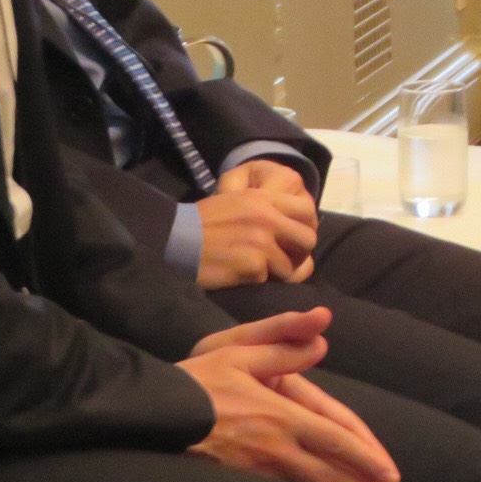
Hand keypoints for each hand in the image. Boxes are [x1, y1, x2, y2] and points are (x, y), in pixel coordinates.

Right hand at [182, 309, 405, 481]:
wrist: (150, 417)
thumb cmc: (195, 381)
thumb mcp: (238, 351)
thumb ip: (283, 343)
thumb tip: (323, 336)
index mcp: (279, 414)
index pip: (333, 438)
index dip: (364, 458)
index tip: (391, 476)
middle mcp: (274, 448)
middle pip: (329, 477)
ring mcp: (257, 471)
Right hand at [195, 162, 320, 288]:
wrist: (173, 239)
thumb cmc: (202, 223)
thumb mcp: (237, 202)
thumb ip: (268, 211)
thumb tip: (296, 229)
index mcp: (264, 199)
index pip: (307, 210)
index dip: (305, 227)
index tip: (293, 240)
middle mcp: (267, 217)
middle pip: (308, 240)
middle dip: (298, 255)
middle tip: (282, 262)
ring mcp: (261, 242)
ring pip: (290, 266)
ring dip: (274, 273)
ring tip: (253, 270)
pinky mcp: (251, 265)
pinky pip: (266, 280)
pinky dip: (254, 282)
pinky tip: (236, 276)